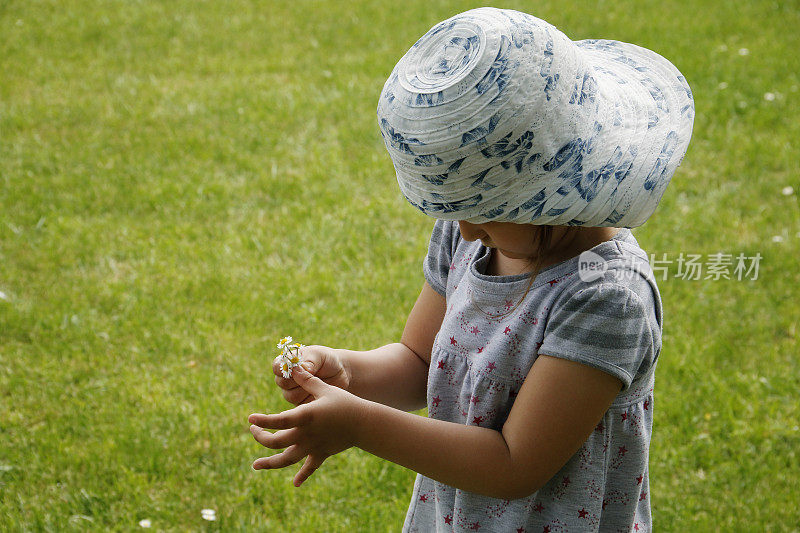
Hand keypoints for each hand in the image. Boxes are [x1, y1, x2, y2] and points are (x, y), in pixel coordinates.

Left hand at [250, 365, 365, 486]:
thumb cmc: (344, 402)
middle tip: (254, 431)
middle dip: (261, 438)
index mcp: (305, 417)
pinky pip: (309, 468)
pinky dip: (302, 475)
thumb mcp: (324, 388)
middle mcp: (305, 434)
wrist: (364, 423)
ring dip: (269, 463)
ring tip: (255, 465)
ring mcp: (312, 446)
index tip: (250, 419)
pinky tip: (295, 483)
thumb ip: (307, 380)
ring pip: (286, 459)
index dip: (263, 421)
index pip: (278, 421)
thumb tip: (293, 367)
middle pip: (276, 442)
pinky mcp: (321, 454)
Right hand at [272, 345, 350, 404]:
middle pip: (282, 383)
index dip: (283, 368)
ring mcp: (293, 392)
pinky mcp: (301, 405)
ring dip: (306, 389)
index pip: (277, 366)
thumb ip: (310, 362)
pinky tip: (319, 393)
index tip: (295, 368)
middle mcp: (287, 378)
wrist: (340, 373)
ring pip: (290, 396)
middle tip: (312, 374)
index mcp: (287, 363)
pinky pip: (300, 406)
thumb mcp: (319, 355)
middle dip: (297, 379)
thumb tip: (302, 369)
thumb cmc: (327, 360)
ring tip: (318, 382)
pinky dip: (311, 399)